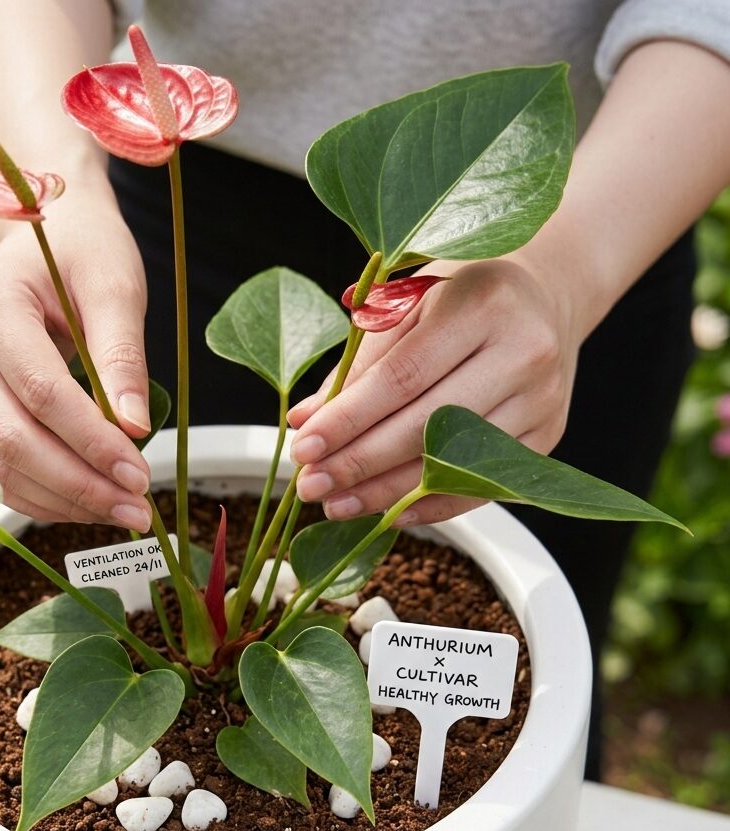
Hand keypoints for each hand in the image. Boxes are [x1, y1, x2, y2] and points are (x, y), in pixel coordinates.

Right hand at [0, 189, 155, 531]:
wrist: (46, 233)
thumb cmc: (85, 251)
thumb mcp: (115, 286)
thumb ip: (122, 356)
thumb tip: (133, 429)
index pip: (39, 391)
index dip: (90, 440)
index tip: (139, 474)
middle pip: (12, 438)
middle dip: (79, 483)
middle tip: (138, 509)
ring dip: (62, 500)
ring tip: (122, 511)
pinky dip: (42, 497)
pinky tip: (88, 504)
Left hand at [287, 255, 581, 524]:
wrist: (545, 299)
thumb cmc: (464, 297)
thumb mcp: (407, 306)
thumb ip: (357, 363)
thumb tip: (304, 420)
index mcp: (482, 305)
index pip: (401, 377)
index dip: (348, 419)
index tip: (304, 447)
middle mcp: (522, 352)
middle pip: (426, 427)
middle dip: (359, 463)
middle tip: (311, 485)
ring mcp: (540, 399)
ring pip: (452, 464)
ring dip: (387, 493)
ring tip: (337, 504)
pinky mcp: (547, 437)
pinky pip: (482, 486)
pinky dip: (431, 505)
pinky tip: (387, 513)